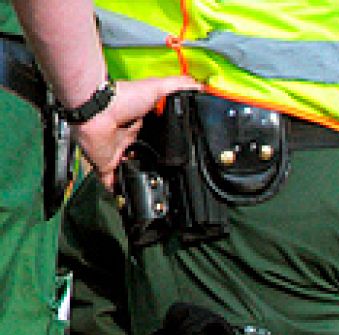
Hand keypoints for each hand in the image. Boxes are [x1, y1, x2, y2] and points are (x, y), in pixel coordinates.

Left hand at [74, 76, 197, 189]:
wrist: (96, 108)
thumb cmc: (123, 97)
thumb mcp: (157, 87)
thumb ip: (178, 86)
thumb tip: (201, 88)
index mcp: (142, 125)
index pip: (158, 138)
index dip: (168, 147)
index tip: (183, 158)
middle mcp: (130, 141)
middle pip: (146, 158)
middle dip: (156, 168)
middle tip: (173, 181)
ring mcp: (118, 154)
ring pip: (132, 173)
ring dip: (141, 181)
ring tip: (158, 196)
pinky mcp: (107, 167)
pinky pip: (114, 185)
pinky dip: (121, 194)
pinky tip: (132, 203)